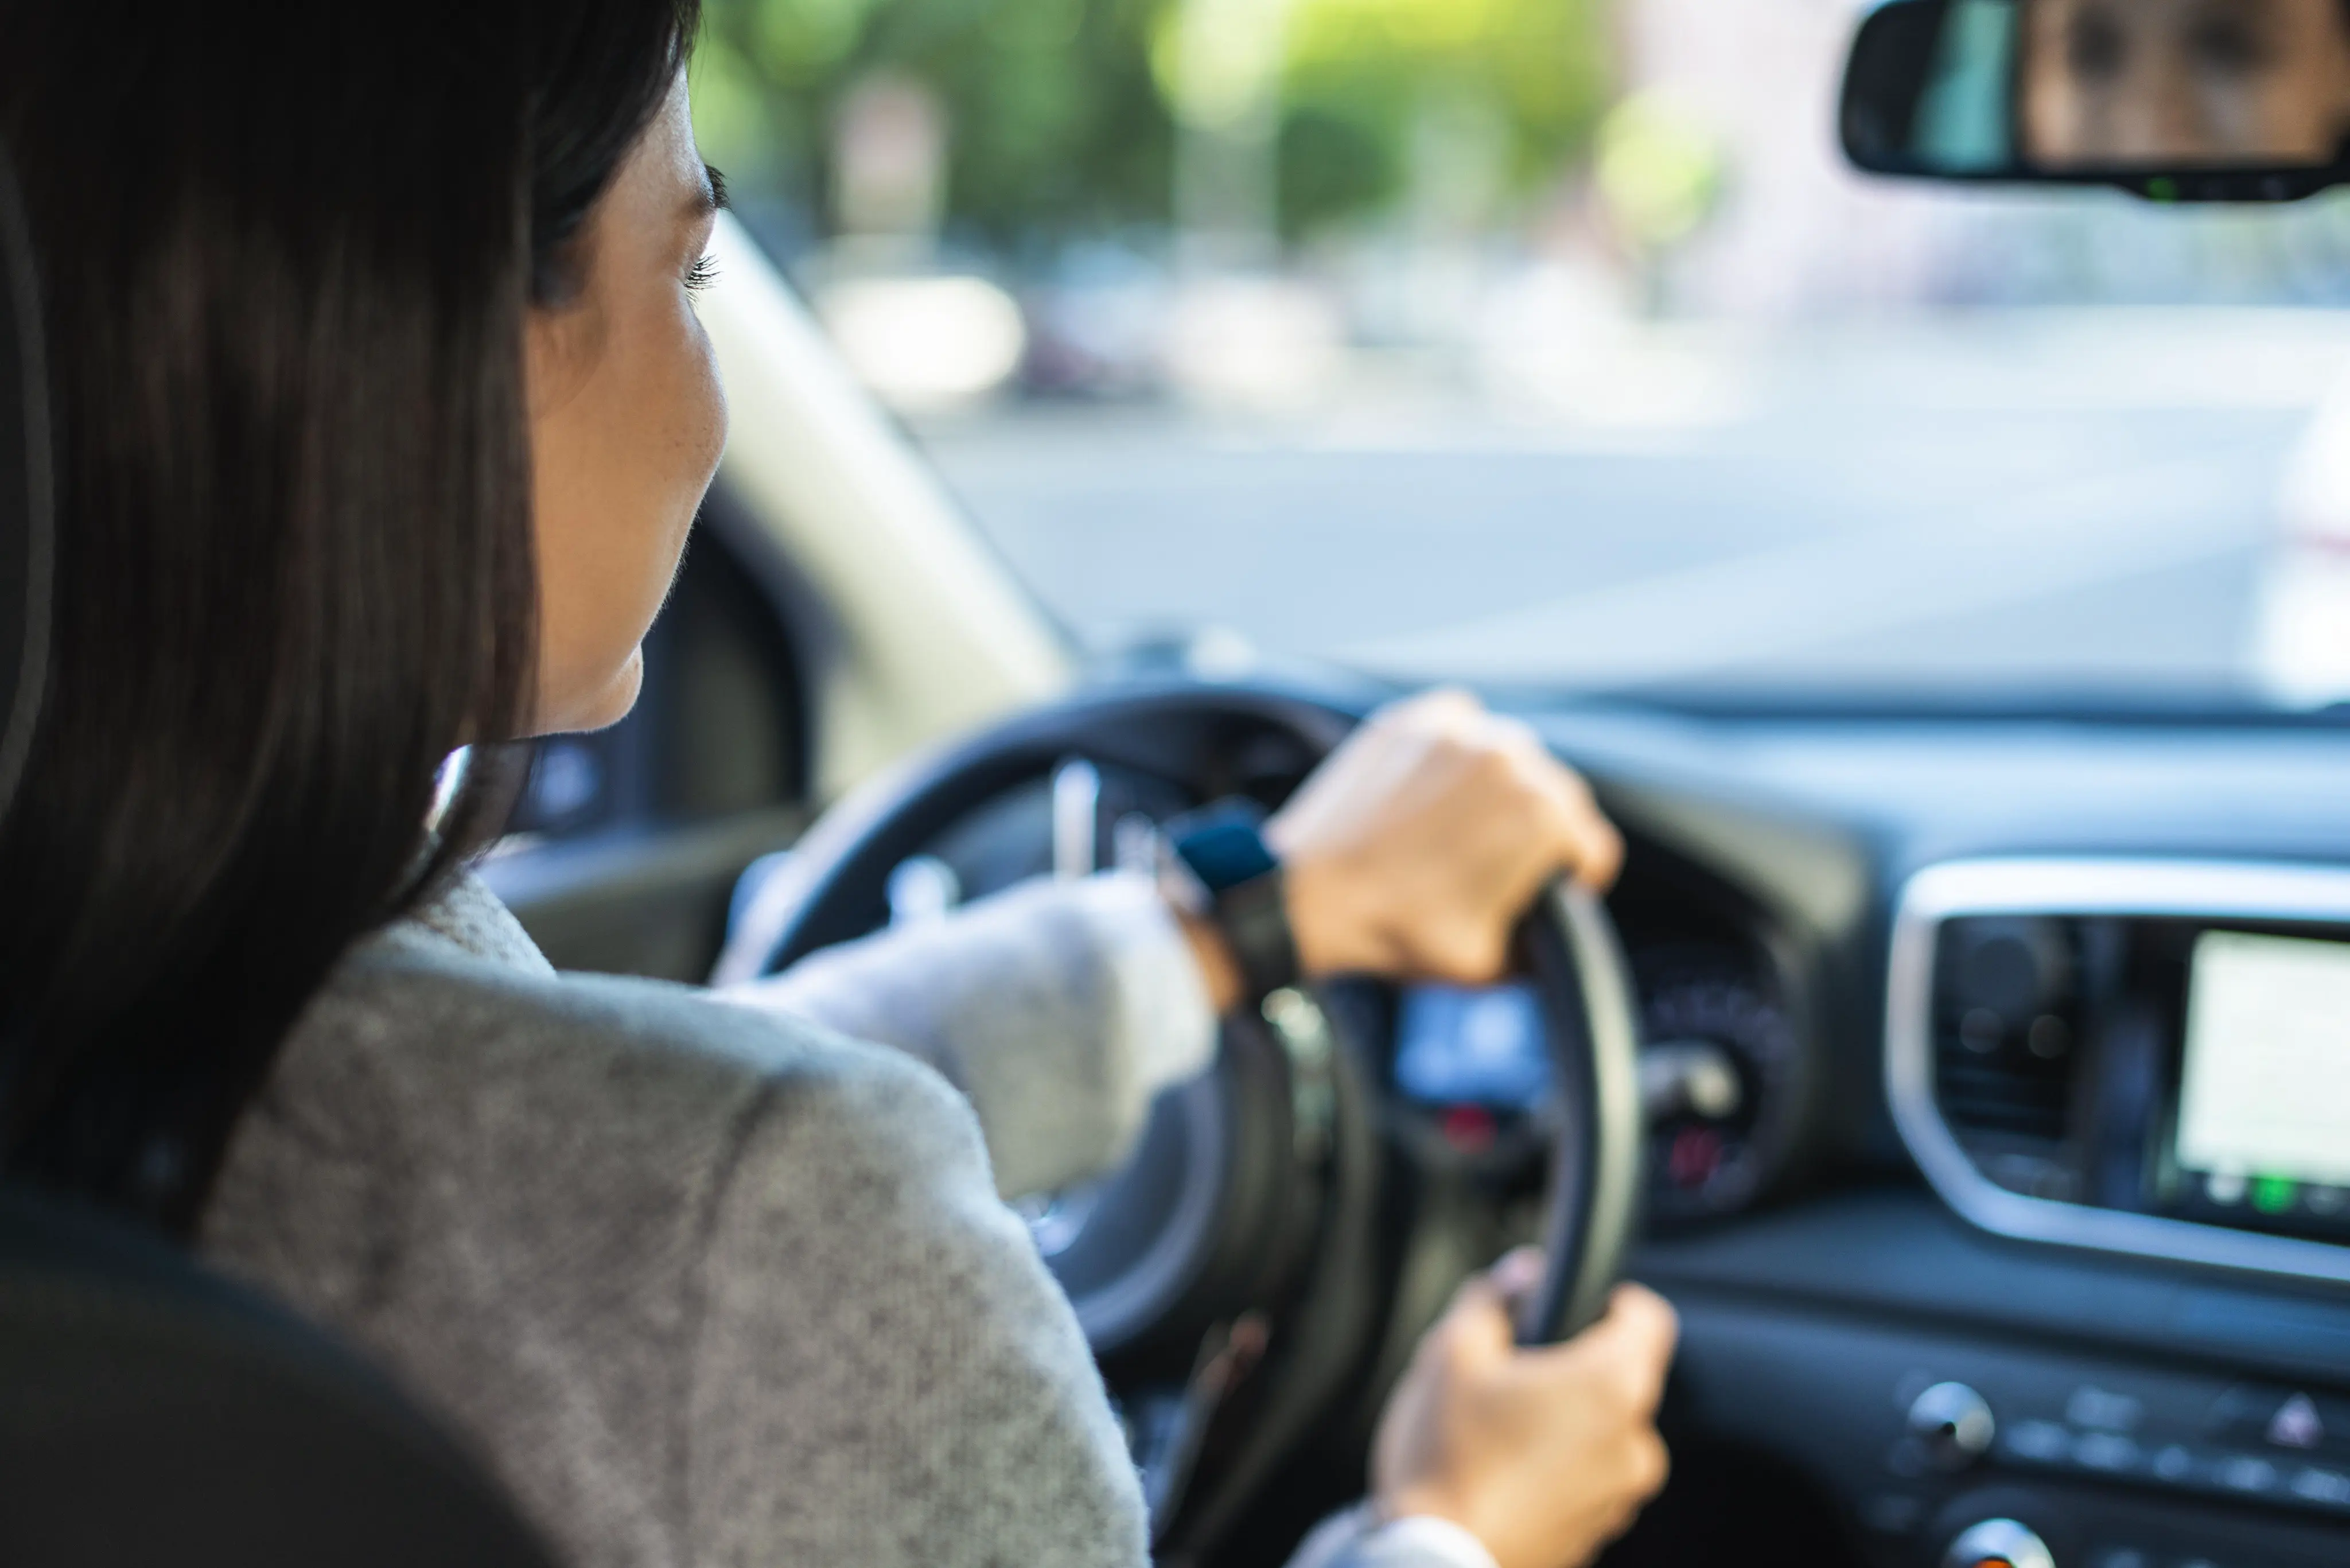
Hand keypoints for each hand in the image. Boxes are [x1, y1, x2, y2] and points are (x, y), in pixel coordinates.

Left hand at [1271, 689, 1623, 983]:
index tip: (1551, 891)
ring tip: (1457, 831)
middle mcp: (1511, 756)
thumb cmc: (1397, 934)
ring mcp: (1460, 730)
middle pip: (1556, 796)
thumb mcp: (1491, 965)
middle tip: (1496, 867)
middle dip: (1538, 832)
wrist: (1307, 898)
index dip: (1576, 878)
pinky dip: (1456, 753)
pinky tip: (1431, 794)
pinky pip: (1462, 726)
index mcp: (1542, 815)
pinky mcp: (1414, 717)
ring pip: (1510, 757)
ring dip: (1498, 789)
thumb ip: (1546, 945)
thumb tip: (1559, 929)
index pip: (1591, 844)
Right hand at [1373, 1254, 1677, 1567]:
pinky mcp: (1595, 1534)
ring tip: (1499, 1429)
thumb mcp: (1451, 1352)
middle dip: (1573, 1367)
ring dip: (1565, 1423)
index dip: (1616, 1299)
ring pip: (1603, 1434)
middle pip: (1622, 1379)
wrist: (1433, 1564)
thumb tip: (1521, 1273)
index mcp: (1611, 1386)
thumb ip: (1493, 1297)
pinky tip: (1502, 1471)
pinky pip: (1587, 1480)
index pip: (1650, 1318)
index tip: (1582, 1301)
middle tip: (1513, 1370)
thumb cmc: (1446, 1459)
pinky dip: (1557, 1468)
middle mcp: (1633, 1444)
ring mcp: (1619, 1497)